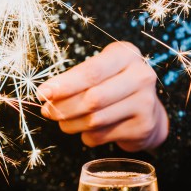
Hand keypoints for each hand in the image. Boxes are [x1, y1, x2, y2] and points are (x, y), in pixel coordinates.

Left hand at [37, 41, 167, 152]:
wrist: (148, 113)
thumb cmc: (115, 87)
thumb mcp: (100, 73)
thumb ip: (75, 80)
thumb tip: (46, 95)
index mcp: (126, 54)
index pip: (91, 72)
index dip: (63, 85)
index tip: (42, 94)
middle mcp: (140, 75)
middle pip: (92, 98)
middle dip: (63, 107)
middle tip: (47, 112)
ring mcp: (145, 102)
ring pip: (95, 119)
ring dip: (71, 124)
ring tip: (63, 122)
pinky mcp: (142, 126)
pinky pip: (102, 135)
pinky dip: (86, 136)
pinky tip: (86, 131)